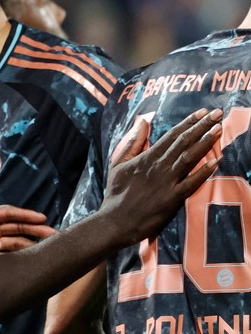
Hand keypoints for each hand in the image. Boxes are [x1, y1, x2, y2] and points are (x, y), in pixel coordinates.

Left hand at [0, 205, 56, 262]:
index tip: (42, 218)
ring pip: (12, 239)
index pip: (6, 213)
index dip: (24, 215)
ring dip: (28, 242)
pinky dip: (17, 254)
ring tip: (46, 248)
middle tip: (53, 234)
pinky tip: (30, 258)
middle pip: (13, 226)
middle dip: (33, 229)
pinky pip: (5, 252)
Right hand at [102, 108, 223, 245]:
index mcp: (146, 158)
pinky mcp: (171, 199)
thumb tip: (142, 122)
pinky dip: (203, 172)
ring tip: (218, 129)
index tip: (203, 112)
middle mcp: (158, 167)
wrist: (115, 222)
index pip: (171, 136)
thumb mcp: (118, 164)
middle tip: (217, 113)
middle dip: (202, 126)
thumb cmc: (115, 194)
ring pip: (188, 158)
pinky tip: (216, 162)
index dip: (188, 122)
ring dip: (205, 143)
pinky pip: (191, 183)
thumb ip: (132, 143)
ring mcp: (166, 182)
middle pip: (183, 142)